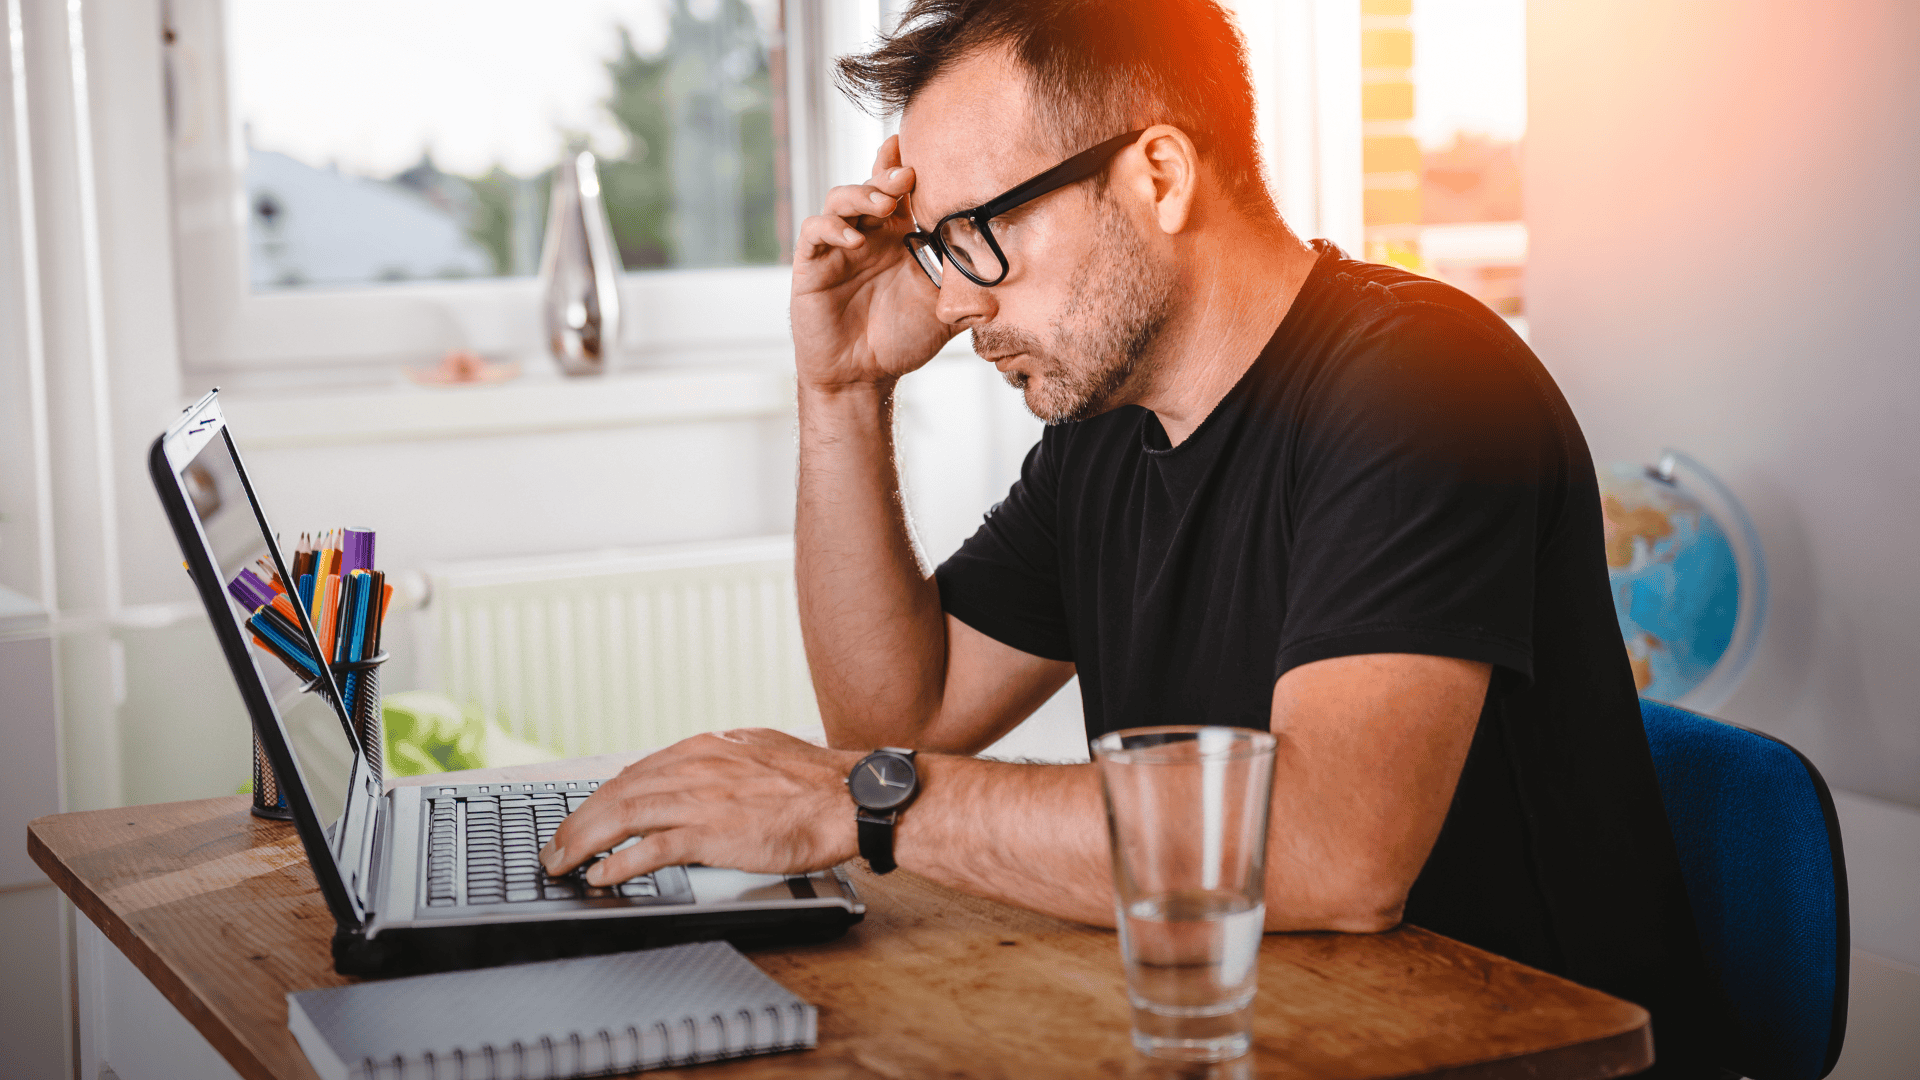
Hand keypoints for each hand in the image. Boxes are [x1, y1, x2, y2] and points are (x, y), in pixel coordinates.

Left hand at [539, 729, 860, 884]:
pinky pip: (652, 850)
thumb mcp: (758, 749)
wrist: (848, 796)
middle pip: (616, 793)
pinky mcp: (713, 833)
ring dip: (583, 842)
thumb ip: (723, 759)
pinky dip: (620, 864)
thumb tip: (701, 766)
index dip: (601, 799)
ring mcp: (701, 799)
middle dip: (577, 822)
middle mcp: (694, 767)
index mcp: (704, 747)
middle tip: (555, 848)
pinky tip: (602, 876)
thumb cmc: (814, 780)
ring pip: (623, 817)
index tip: (583, 818)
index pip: (634, 773)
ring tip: (562, 863)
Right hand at [790, 136, 957, 391]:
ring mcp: (838, 247)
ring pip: (841, 200)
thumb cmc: (900, 342)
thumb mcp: (943, 318)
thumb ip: (971, 301)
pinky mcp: (813, 265)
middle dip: (887, 174)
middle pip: (872, 186)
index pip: (900, 191)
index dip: (905, 166)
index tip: (919, 148)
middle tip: (907, 174)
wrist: (862, 376)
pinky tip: (853, 240)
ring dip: (861, 195)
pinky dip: (832, 227)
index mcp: (898, 238)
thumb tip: (1009, 292)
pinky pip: (815, 231)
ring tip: (883, 205)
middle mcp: (868, 235)